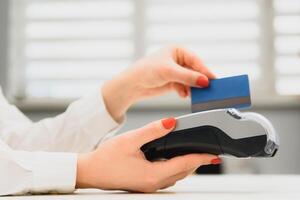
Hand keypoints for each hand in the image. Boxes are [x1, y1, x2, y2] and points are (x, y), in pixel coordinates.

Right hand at [76, 118, 219, 192]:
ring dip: (187, 166)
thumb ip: (153, 130)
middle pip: (183, 172)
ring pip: (176, 176)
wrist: (90, 172)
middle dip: (197, 163)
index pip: (184, 164)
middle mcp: (153, 184)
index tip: (213, 154)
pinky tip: (175, 160)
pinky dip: (176, 168)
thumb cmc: (106, 158)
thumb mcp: (131, 140)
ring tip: (196, 155)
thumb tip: (171, 122)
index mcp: (152, 174)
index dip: (201, 158)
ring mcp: (149, 186)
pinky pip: (167, 177)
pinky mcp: (145, 184)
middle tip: (209, 154)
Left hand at [102, 46, 215, 121]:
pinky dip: (185, 91)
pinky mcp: (173, 82)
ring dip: (192, 88)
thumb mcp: (169, 72)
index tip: (213, 80)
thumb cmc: (146, 71)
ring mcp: (176, 72)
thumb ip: (188, 76)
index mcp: (177, 50)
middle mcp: (178, 60)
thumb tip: (204, 81)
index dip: (204, 70)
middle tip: (208, 89)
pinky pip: (185, 87)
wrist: (133, 85)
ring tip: (195, 94)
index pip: (196, 60)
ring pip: (191, 80)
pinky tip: (183, 95)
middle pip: (195, 71)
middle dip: (199, 80)